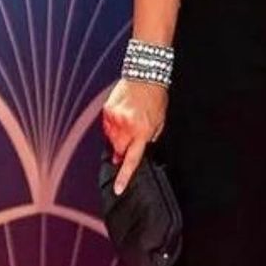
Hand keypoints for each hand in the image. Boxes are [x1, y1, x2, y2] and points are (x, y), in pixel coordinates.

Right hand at [101, 76, 168, 192]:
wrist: (145, 76)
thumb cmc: (155, 98)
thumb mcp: (159, 121)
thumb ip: (149, 138)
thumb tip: (138, 151)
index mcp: (143, 132)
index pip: (132, 159)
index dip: (124, 176)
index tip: (118, 188)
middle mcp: (127, 127)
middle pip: (118, 150)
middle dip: (122, 150)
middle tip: (127, 143)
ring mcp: (115, 118)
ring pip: (111, 139)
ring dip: (117, 137)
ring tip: (127, 122)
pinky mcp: (107, 110)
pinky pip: (106, 126)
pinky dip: (112, 125)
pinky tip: (121, 115)